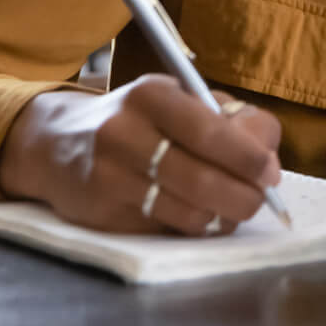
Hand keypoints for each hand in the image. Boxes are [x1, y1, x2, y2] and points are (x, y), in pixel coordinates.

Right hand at [0, 73, 282, 236]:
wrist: (54, 143)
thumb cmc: (133, 118)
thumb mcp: (171, 98)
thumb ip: (219, 120)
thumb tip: (268, 164)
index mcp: (151, 95)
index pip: (211, 130)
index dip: (250, 157)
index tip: (271, 173)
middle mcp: (125, 134)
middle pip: (203, 179)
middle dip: (245, 197)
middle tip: (260, 200)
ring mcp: (110, 178)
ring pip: (187, 212)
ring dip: (222, 218)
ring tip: (232, 209)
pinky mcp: (102, 215)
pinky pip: (164, 230)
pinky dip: (192, 228)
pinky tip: (198, 216)